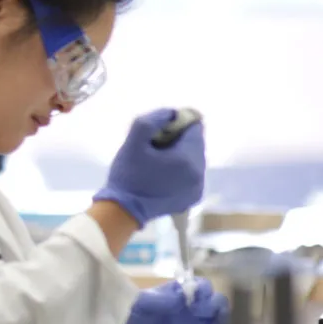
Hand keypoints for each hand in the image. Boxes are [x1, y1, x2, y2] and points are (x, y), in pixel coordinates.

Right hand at [94, 108, 205, 226]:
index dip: (178, 123)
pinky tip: (163, 175)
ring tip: (158, 161)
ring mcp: (198, 187)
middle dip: (179, 140)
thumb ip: (150, 121)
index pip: (195, 128)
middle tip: (156, 145)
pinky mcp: (193, 198)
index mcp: (188, 158)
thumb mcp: (132, 142)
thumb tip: (171, 113)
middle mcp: (199, 173)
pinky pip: (193, 174)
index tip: (160, 130)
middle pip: (196, 143)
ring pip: (195, 159)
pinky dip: (182, 170)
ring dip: (180, 154)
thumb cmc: (127, 175)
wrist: (124, 210)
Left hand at [111, 279, 227, 323]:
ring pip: (224, 321)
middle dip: (216, 305)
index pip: (203, 285)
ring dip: (226, 322)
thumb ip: (159, 298)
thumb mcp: (142, 304)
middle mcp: (196, 309)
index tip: (194, 299)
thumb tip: (180, 298)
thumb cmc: (137, 319)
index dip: (203, 290)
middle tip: (201, 313)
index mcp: (183, 295)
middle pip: (218, 301)